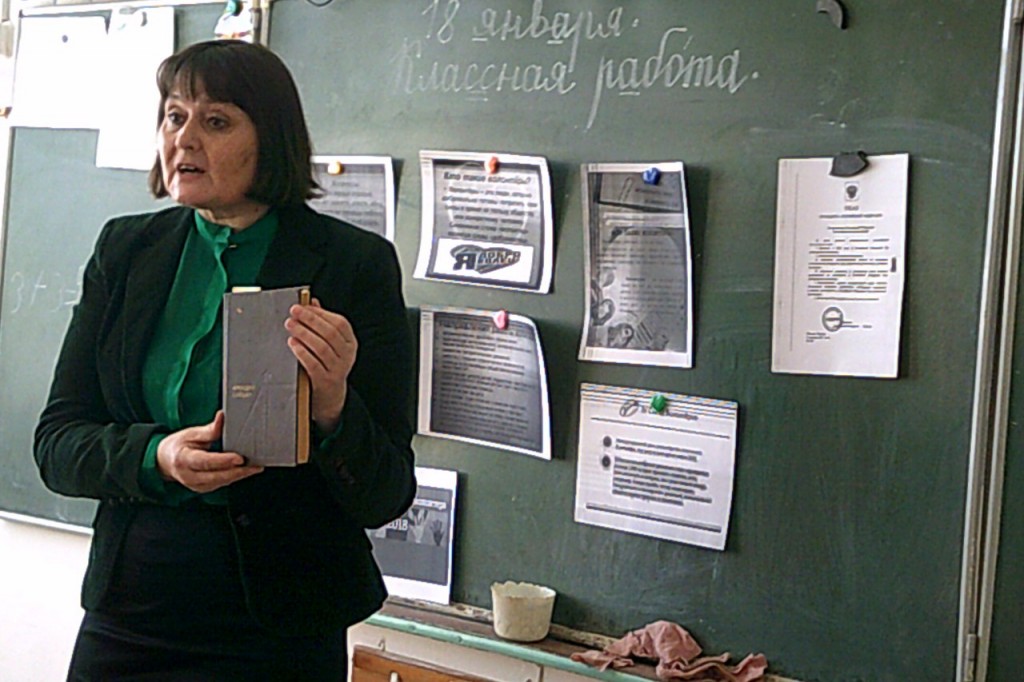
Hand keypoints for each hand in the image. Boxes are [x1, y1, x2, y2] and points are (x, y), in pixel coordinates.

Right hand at [156, 411, 262, 492]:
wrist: (164, 461)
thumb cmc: (178, 446)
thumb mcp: (190, 434)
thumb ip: (209, 430)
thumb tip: (222, 417)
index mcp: (183, 460)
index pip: (206, 462)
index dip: (224, 461)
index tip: (239, 458)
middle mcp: (189, 476)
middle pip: (217, 476)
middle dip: (238, 471)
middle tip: (255, 465)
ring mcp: (196, 485)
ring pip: (222, 482)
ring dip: (240, 475)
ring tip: (255, 467)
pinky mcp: (203, 489)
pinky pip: (222, 484)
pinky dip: (234, 477)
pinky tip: (246, 470)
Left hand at [285, 297, 356, 432]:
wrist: (331, 397)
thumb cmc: (328, 365)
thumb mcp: (330, 345)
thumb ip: (322, 324)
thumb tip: (312, 302)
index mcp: (350, 343)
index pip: (339, 323)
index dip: (320, 313)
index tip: (301, 306)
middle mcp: (347, 355)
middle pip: (330, 333)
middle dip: (309, 320)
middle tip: (292, 313)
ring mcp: (338, 369)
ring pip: (321, 347)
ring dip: (304, 334)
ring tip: (290, 326)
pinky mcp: (326, 381)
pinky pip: (313, 364)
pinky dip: (302, 353)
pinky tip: (292, 344)